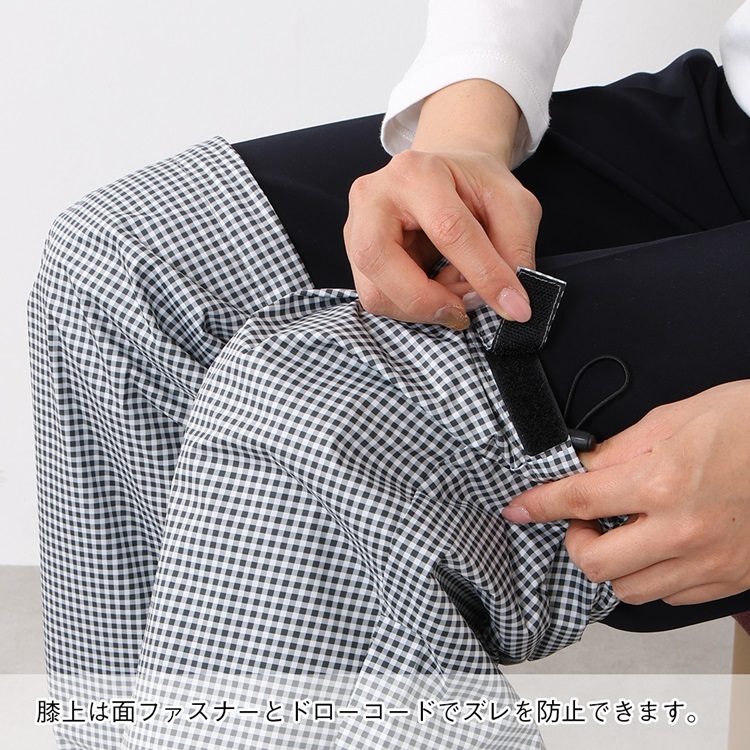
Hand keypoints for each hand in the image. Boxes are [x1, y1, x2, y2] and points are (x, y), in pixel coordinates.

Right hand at [344, 80, 540, 328]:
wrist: (442, 177)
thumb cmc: (473, 187)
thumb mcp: (511, 203)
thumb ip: (515, 246)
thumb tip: (511, 300)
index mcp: (416, 172)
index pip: (449, 230)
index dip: (485, 274)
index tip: (514, 307)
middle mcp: (373, 197)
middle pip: (382, 261)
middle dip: (429, 301)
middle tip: (465, 310)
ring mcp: (355, 228)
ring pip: (375, 293)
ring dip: (422, 307)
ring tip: (455, 291)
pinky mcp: (354, 257)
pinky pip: (378, 300)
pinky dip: (413, 307)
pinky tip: (437, 289)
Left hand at [503, 381, 749, 605]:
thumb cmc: (745, 422)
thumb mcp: (672, 420)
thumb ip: (617, 450)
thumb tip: (579, 467)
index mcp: (663, 480)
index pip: (578, 499)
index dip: (538, 504)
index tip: (517, 508)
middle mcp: (684, 529)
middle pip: (597, 563)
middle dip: (577, 543)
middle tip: (585, 521)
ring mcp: (710, 560)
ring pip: (631, 590)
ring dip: (615, 564)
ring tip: (626, 534)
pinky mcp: (731, 577)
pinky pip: (672, 598)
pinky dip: (654, 577)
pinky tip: (661, 549)